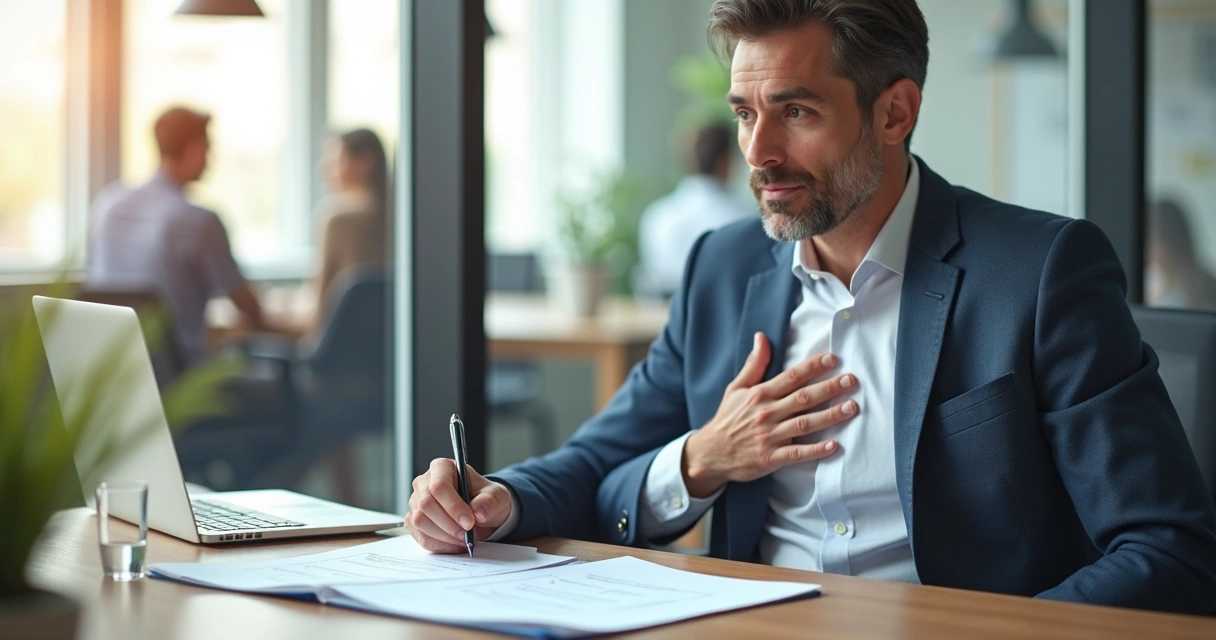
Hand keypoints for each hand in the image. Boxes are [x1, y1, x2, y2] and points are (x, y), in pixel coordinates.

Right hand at [406, 459, 512, 552]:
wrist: (480, 512)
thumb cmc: (485, 498)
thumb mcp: (497, 496)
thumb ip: (490, 501)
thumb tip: (479, 512)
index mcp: (443, 467)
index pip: (440, 485)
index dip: (453, 506)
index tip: (469, 522)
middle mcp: (424, 482)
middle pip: (426, 504)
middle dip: (449, 524)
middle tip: (467, 534)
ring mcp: (416, 502)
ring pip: (420, 521)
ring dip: (444, 536)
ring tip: (464, 539)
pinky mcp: (414, 521)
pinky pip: (421, 536)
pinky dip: (440, 545)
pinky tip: (455, 543)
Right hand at [683, 332, 858, 497]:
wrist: (711, 453)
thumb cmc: (727, 419)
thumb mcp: (735, 388)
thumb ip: (754, 364)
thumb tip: (762, 337)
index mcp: (760, 395)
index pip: (790, 377)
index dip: (812, 367)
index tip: (832, 359)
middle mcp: (766, 413)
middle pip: (802, 398)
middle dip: (828, 388)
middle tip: (851, 380)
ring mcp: (770, 437)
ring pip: (804, 424)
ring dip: (830, 416)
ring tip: (851, 408)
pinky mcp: (771, 458)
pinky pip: (797, 454)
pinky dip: (816, 451)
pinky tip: (834, 445)